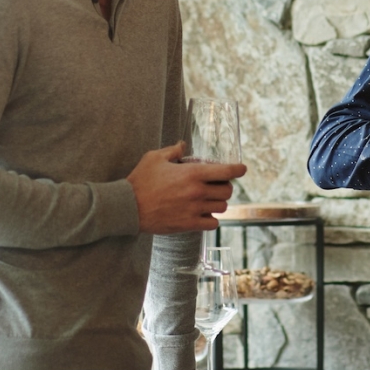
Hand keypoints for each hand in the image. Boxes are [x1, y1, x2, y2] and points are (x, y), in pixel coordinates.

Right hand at [129, 142, 246, 234]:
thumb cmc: (140, 181)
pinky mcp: (188, 224)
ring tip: (210, 199)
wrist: (128, 207)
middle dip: (225, 186)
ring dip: (218, 202)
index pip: (226, 171)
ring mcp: (194, 210)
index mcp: (192, 173)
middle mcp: (197, 192)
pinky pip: (212, 224)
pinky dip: (211, 219)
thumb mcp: (154, 158)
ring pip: (222, 208)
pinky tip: (203, 214)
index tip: (242, 169)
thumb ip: (173, 150)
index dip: (238, 169)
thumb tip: (183, 145)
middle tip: (217, 185)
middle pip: (227, 191)